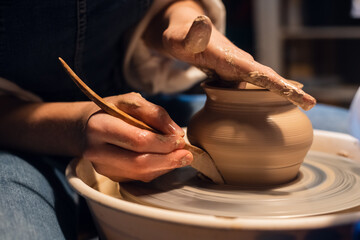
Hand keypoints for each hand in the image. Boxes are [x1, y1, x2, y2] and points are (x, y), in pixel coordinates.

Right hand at [82, 93, 192, 181]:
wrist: (85, 127)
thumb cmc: (111, 111)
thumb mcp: (130, 101)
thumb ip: (155, 113)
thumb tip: (177, 133)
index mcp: (100, 127)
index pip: (137, 140)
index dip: (163, 142)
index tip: (180, 139)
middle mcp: (97, 151)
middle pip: (139, 162)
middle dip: (168, 159)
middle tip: (187, 154)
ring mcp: (102, 168)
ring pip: (141, 173)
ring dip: (165, 166)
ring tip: (181, 157)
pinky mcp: (110, 177)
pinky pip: (139, 177)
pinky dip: (157, 170)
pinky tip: (166, 161)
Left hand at [144, 1, 315, 109]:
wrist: (184, 33)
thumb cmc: (181, 37)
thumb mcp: (182, 38)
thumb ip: (192, 36)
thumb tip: (201, 22)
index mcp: (232, 59)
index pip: (261, 74)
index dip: (281, 86)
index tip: (302, 95)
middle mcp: (240, 64)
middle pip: (269, 80)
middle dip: (290, 91)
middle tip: (312, 104)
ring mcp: (237, 70)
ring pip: (261, 84)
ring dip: (281, 94)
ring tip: (303, 104)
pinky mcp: (232, 75)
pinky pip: (248, 87)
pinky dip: (261, 96)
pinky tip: (269, 106)